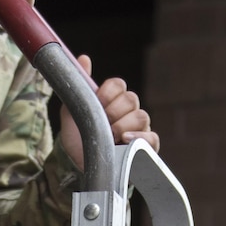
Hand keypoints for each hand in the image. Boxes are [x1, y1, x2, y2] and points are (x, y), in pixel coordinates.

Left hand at [58, 55, 158, 169]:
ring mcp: (139, 129)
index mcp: (113, 100)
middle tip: (102, 123)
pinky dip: (141, 137)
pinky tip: (126, 140)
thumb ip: (78, 87)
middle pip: (131, 99)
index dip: (108, 92)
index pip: (119, 85)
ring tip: (111, 135)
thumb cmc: (78, 139)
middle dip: (114, 110)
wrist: (79, 166)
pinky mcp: (146, 148)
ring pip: (141, 116)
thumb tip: (83, 58)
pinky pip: (152, 138)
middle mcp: (129, 112)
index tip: (97, 103)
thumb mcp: (73, 112)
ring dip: (124, 124)